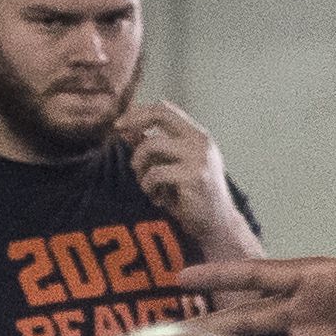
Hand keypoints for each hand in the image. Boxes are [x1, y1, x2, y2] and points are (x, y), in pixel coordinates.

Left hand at [113, 102, 258, 259]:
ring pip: (151, 145)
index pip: (166, 109)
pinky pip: (154, 173)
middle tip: (117, 131)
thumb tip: (126, 128)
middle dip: (134, 120)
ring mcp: (199, 159)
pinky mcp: (194, 177)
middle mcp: (201, 142)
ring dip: (139, 165)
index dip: (139, 112)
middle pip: (160, 114)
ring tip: (146, 184)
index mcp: (199, 136)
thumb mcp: (172, 167)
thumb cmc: (192, 197)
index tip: (120, 124)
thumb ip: (154, 147)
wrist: (217, 226)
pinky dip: (148, 186)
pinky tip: (157, 198)